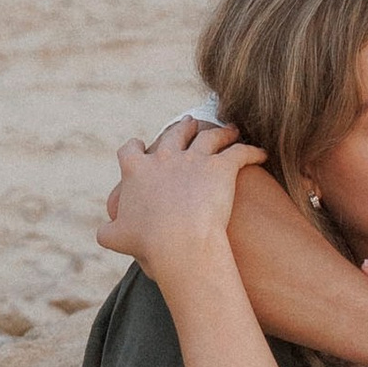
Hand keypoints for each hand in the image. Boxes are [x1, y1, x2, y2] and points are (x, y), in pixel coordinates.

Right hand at [100, 120, 262, 283]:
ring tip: (230, 130)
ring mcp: (194, 159)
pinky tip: (262, 153)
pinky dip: (252, 151)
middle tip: (189, 123)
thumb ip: (109, 232)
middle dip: (182, 128)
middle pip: (175, 135)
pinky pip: (240, 153)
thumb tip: (106, 232)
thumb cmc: (147, 243)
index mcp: (136, 170)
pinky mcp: (221, 167)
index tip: (140, 146)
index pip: (131, 151)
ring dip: (222, 131)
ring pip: (210, 137)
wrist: (178, 242)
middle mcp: (165, 158)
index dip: (136, 147)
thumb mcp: (117, 238)